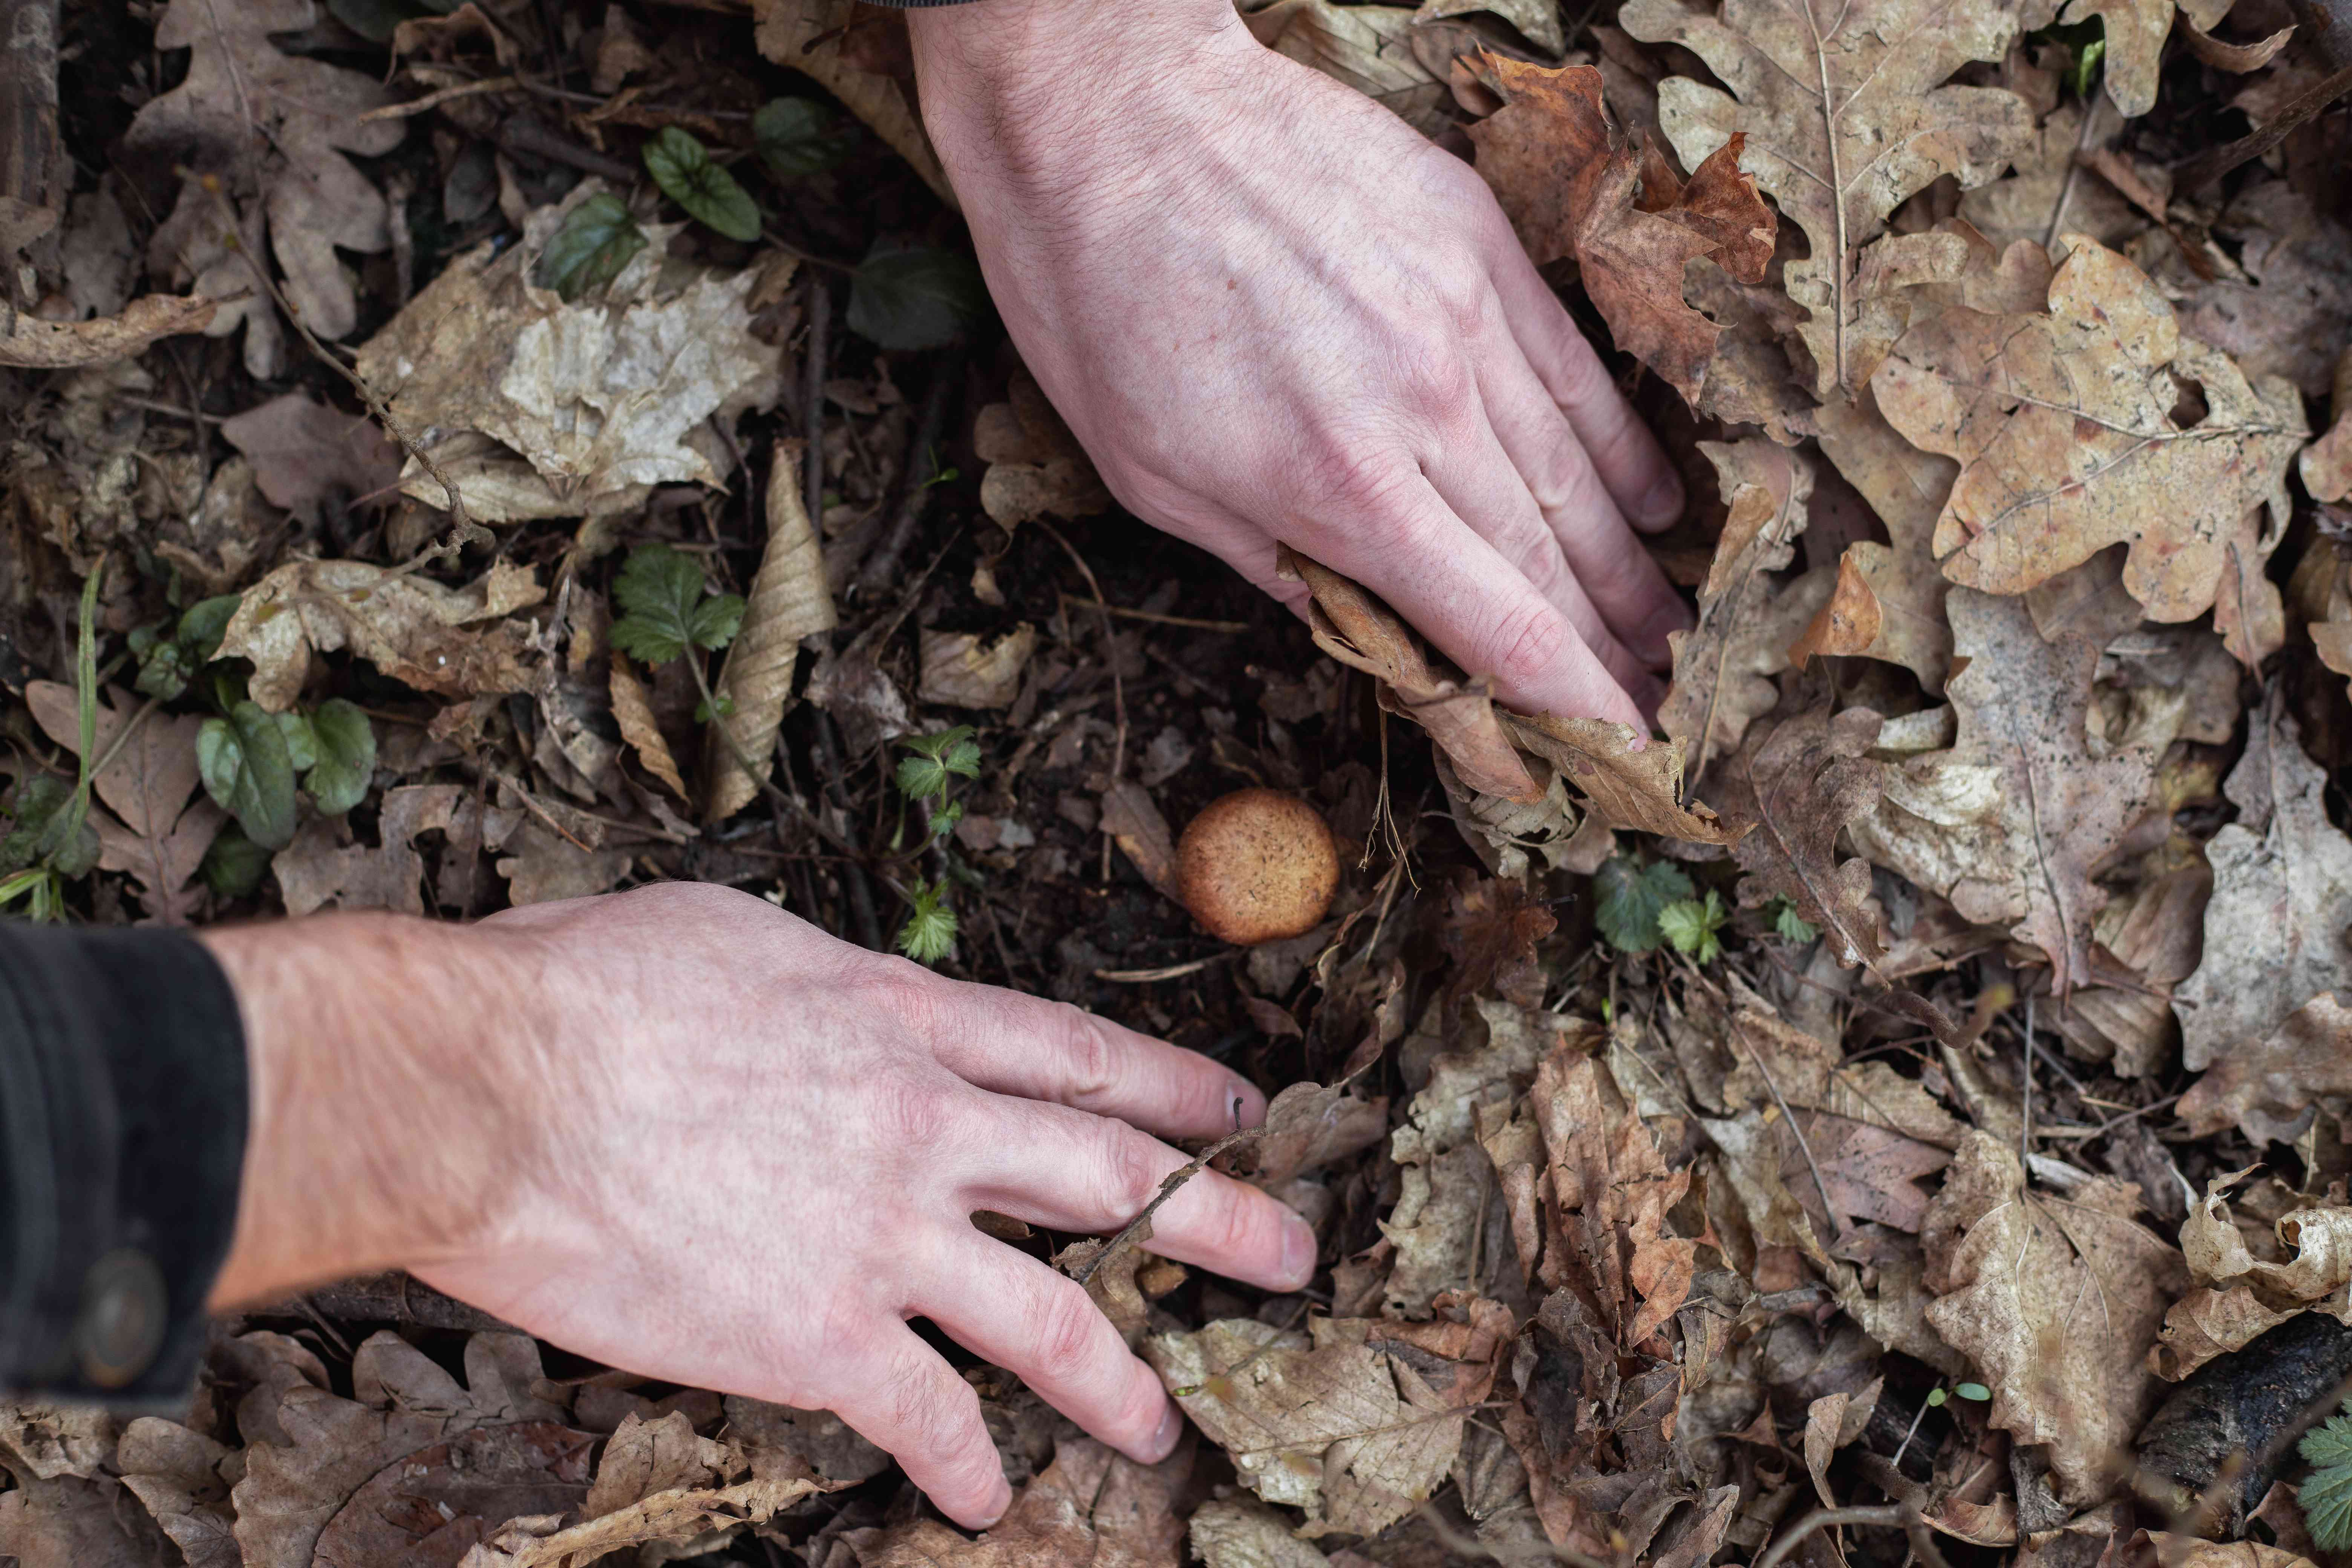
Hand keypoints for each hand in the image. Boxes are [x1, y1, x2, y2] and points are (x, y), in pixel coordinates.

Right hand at [201, 884, 1311, 1528]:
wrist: (488, 1085)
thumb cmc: (580, 989)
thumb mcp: (730, 937)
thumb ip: (813, 980)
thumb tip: (825, 991)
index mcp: (903, 1022)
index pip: (1077, 1057)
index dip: (1169, 1089)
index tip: (1238, 1111)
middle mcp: (923, 1127)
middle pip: (1111, 1179)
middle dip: (1215, 1218)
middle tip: (1290, 1252)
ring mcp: (882, 1235)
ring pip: (1049, 1317)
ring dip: (1118, 1378)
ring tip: (1162, 1426)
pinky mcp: (816, 1336)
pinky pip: (925, 1415)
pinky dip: (965, 1464)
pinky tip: (986, 1500)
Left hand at [908, 0, 1692, 726]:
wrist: (1115, 116)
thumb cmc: (1103, 304)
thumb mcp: (1155, 481)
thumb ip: (1279, 565)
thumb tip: (1370, 633)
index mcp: (1339, 486)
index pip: (1496, 621)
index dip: (1566, 695)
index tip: (1614, 741)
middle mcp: (1423, 407)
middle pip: (1545, 558)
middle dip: (1609, 647)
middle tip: (1660, 704)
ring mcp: (1462, 318)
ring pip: (1575, 470)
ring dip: (1629, 563)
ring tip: (1672, 630)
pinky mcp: (1477, 246)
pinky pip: (1574, 368)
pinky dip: (1621, 444)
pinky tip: (1654, 504)